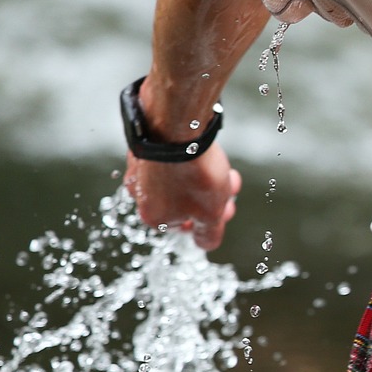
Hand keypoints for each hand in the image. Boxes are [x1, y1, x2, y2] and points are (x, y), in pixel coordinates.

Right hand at [124, 145, 241, 249]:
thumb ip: (208, 234)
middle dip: (212, 198)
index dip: (210, 219)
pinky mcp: (145, 147)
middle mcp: (140, 195)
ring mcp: (140, 170)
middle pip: (183, 203)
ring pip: (179, 180)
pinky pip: (171, 160)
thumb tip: (204, 244)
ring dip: (206, 179)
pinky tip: (208, 154)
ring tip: (227, 170)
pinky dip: (190, 161)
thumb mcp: (210, 213)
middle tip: (231, 188)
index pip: (185, 227)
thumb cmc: (193, 175)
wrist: (176, 127)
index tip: (226, 208)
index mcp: (154, 217)